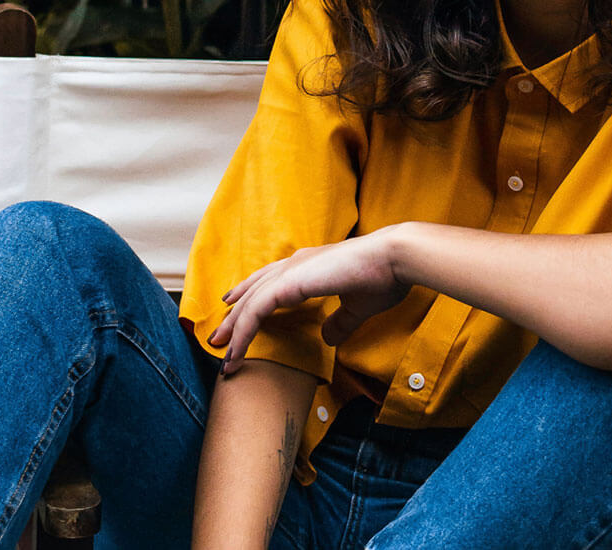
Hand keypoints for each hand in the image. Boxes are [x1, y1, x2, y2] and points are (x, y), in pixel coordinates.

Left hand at [207, 228, 408, 374]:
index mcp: (309, 265)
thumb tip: (328, 337)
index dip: (251, 294)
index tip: (234, 307)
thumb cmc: (384, 277)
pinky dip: (243, 332)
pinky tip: (236, 350)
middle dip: (234, 316)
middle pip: (253, 291)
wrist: (393, 259)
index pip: (270, 280)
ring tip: (221, 354)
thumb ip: (340, 321)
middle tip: (218, 338)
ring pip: (249, 303)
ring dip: (233, 330)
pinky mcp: (289, 283)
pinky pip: (256, 311)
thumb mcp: (357, 306)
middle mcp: (295, 263)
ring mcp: (290, 271)